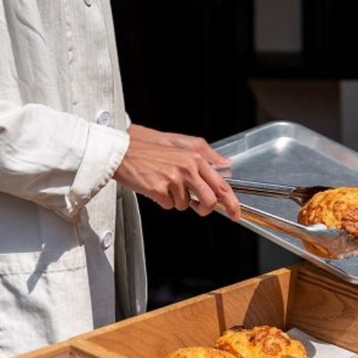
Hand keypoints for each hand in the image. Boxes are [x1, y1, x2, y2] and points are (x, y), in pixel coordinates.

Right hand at [115, 127, 240, 220]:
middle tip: (197, 207)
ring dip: (176, 199)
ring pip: (185, 205)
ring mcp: (173, 179)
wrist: (121, 150)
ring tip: (165, 184)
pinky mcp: (159, 189)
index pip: (221, 185)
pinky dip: (163, 200)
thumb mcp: (180, 143)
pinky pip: (168, 205)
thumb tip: (225, 163)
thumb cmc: (148, 147)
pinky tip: (155, 186)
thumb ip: (206, 153)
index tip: (236, 214)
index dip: (232, 203)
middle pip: (209, 201)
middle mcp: (187, 168)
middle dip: (204, 209)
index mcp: (195, 158)